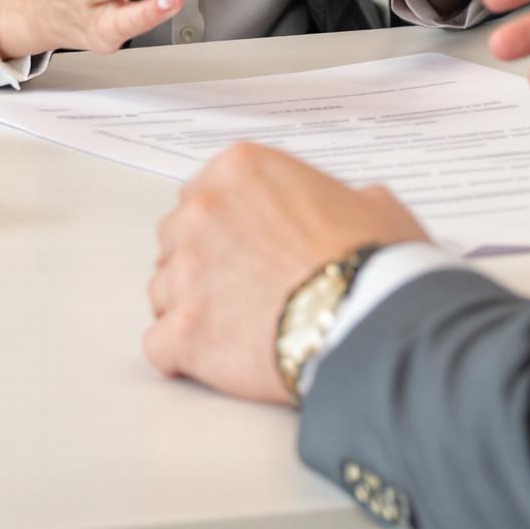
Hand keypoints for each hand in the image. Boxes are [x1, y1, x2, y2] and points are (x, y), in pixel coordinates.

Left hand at [143, 144, 428, 402]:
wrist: (367, 317)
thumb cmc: (371, 260)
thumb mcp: (369, 201)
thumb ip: (336, 197)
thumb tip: (348, 210)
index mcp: (240, 169)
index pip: (202, 191)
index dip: (225, 223)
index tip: (242, 243)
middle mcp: (203, 211)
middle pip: (175, 238)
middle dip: (201, 262)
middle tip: (239, 286)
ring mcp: (188, 272)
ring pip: (161, 290)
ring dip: (189, 308)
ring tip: (232, 327)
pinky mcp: (184, 331)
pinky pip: (158, 344)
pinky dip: (180, 355)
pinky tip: (210, 359)